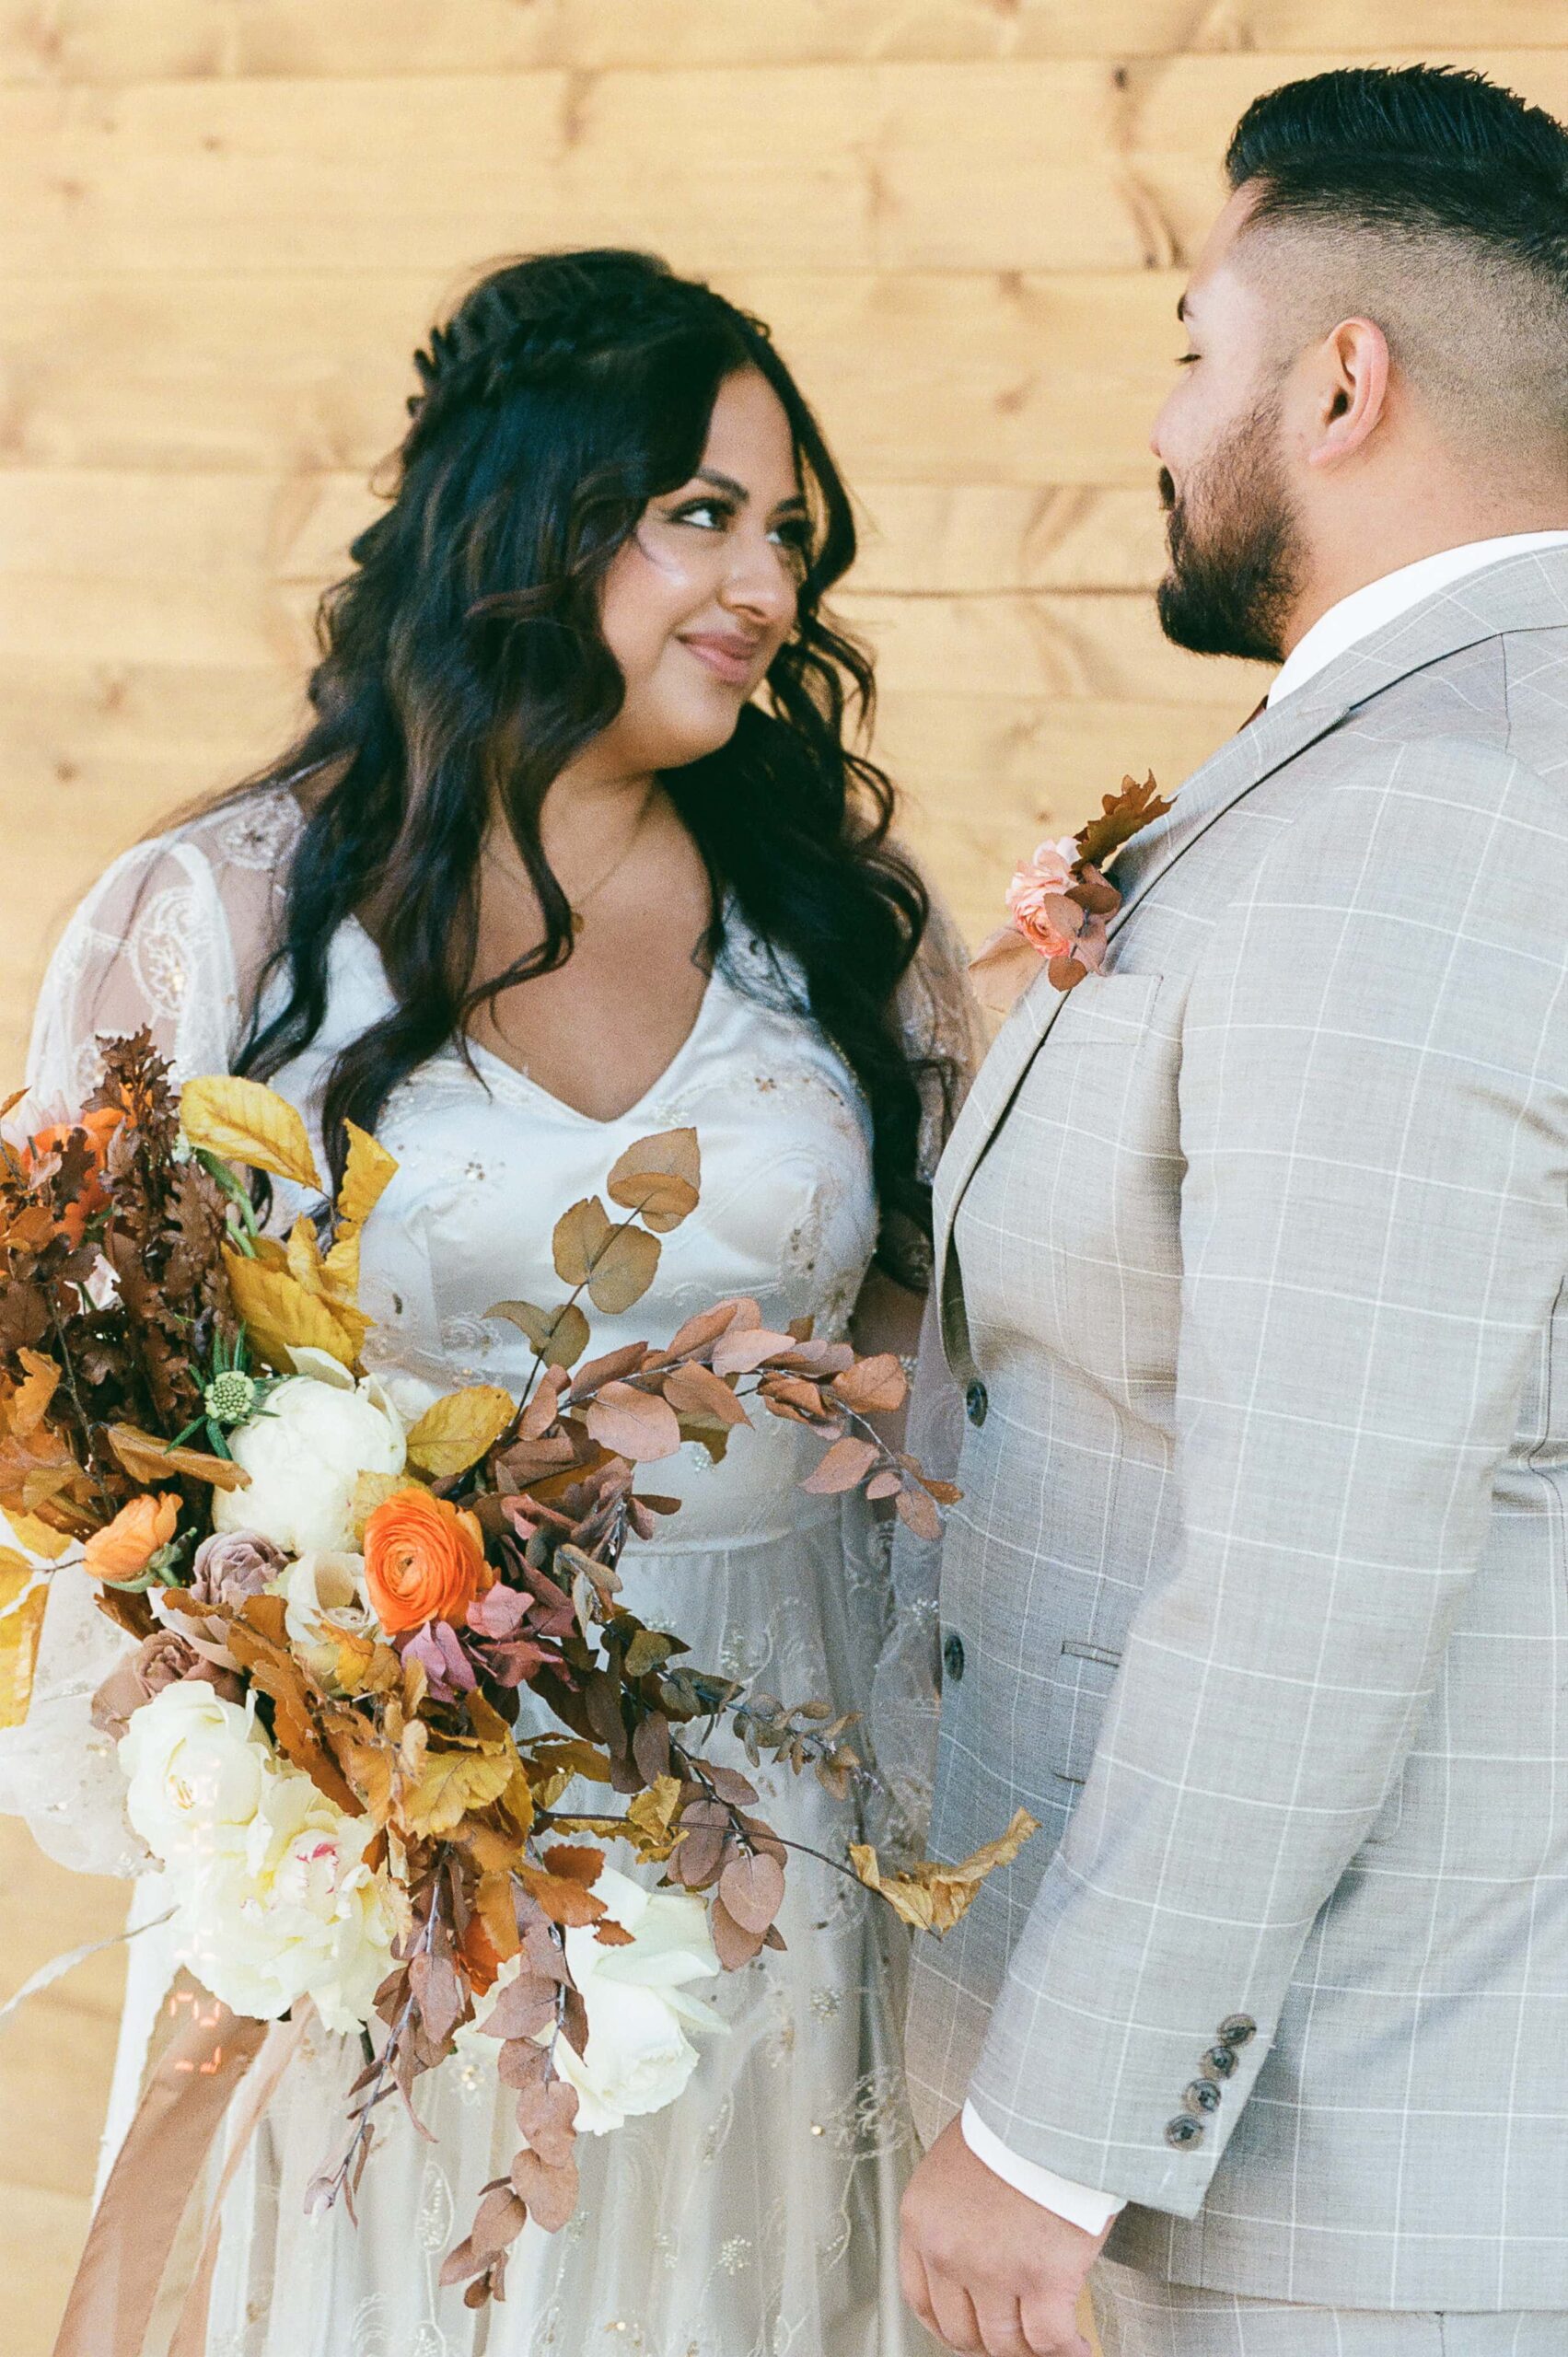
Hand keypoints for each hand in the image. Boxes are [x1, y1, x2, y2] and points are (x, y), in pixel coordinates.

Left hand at [899, 2117, 1108, 2355]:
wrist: (1048, 2105)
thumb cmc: (1012, 2122)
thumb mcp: (957, 2163)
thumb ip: (956, 2212)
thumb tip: (977, 2248)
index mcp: (922, 2221)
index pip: (922, 2300)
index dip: (950, 2325)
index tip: (970, 2331)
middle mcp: (948, 2252)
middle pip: (964, 2331)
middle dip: (992, 2340)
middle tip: (1015, 2336)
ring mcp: (993, 2269)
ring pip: (1007, 2343)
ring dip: (1031, 2349)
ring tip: (1050, 2345)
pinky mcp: (1042, 2278)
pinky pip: (1051, 2341)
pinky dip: (1068, 2352)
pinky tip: (1079, 2347)